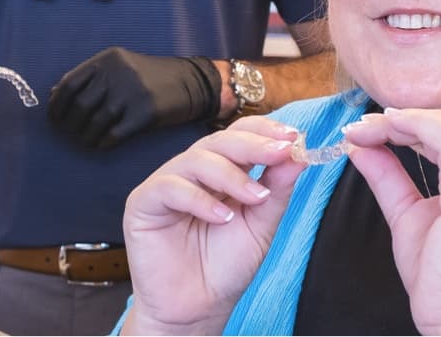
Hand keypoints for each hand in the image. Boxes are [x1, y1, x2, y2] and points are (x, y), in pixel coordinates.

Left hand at [48, 47, 221, 148]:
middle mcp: (119, 73)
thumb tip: (53, 95)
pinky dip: (102, 143)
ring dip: (85, 137)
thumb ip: (89, 78)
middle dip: (70, 126)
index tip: (55, 120)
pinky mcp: (145, 113)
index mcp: (108, 59)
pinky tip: (103, 144)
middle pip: (79, 106)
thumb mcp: (120, 68)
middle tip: (71, 134)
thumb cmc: (149, 78)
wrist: (190, 84)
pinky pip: (113, 135)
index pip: (68, 85)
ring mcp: (133, 93)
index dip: (56, 106)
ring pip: (94, 123)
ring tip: (87, 141)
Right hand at [122, 117, 304, 334]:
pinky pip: (170, 187)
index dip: (265, 131)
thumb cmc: (226, 265)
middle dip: (254, 145)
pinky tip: (221, 217)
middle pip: (220, 140)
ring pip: (197, 158)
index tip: (293, 137)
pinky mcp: (143, 202)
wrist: (198, 310)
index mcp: (222, 168)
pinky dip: (199, 199)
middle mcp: (194, 169)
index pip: (240, 134)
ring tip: (255, 197)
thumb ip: (277, 188)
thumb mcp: (261, 223)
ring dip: (232, 175)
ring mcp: (167, 183)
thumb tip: (296, 155)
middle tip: (280, 152)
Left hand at [343, 108, 440, 334]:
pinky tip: (385, 128)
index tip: (363, 129)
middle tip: (357, 127)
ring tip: (363, 129)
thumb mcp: (406, 216)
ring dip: (399, 121)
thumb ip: (388, 178)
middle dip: (396, 120)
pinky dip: (413, 126)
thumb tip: (361, 148)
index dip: (403, 125)